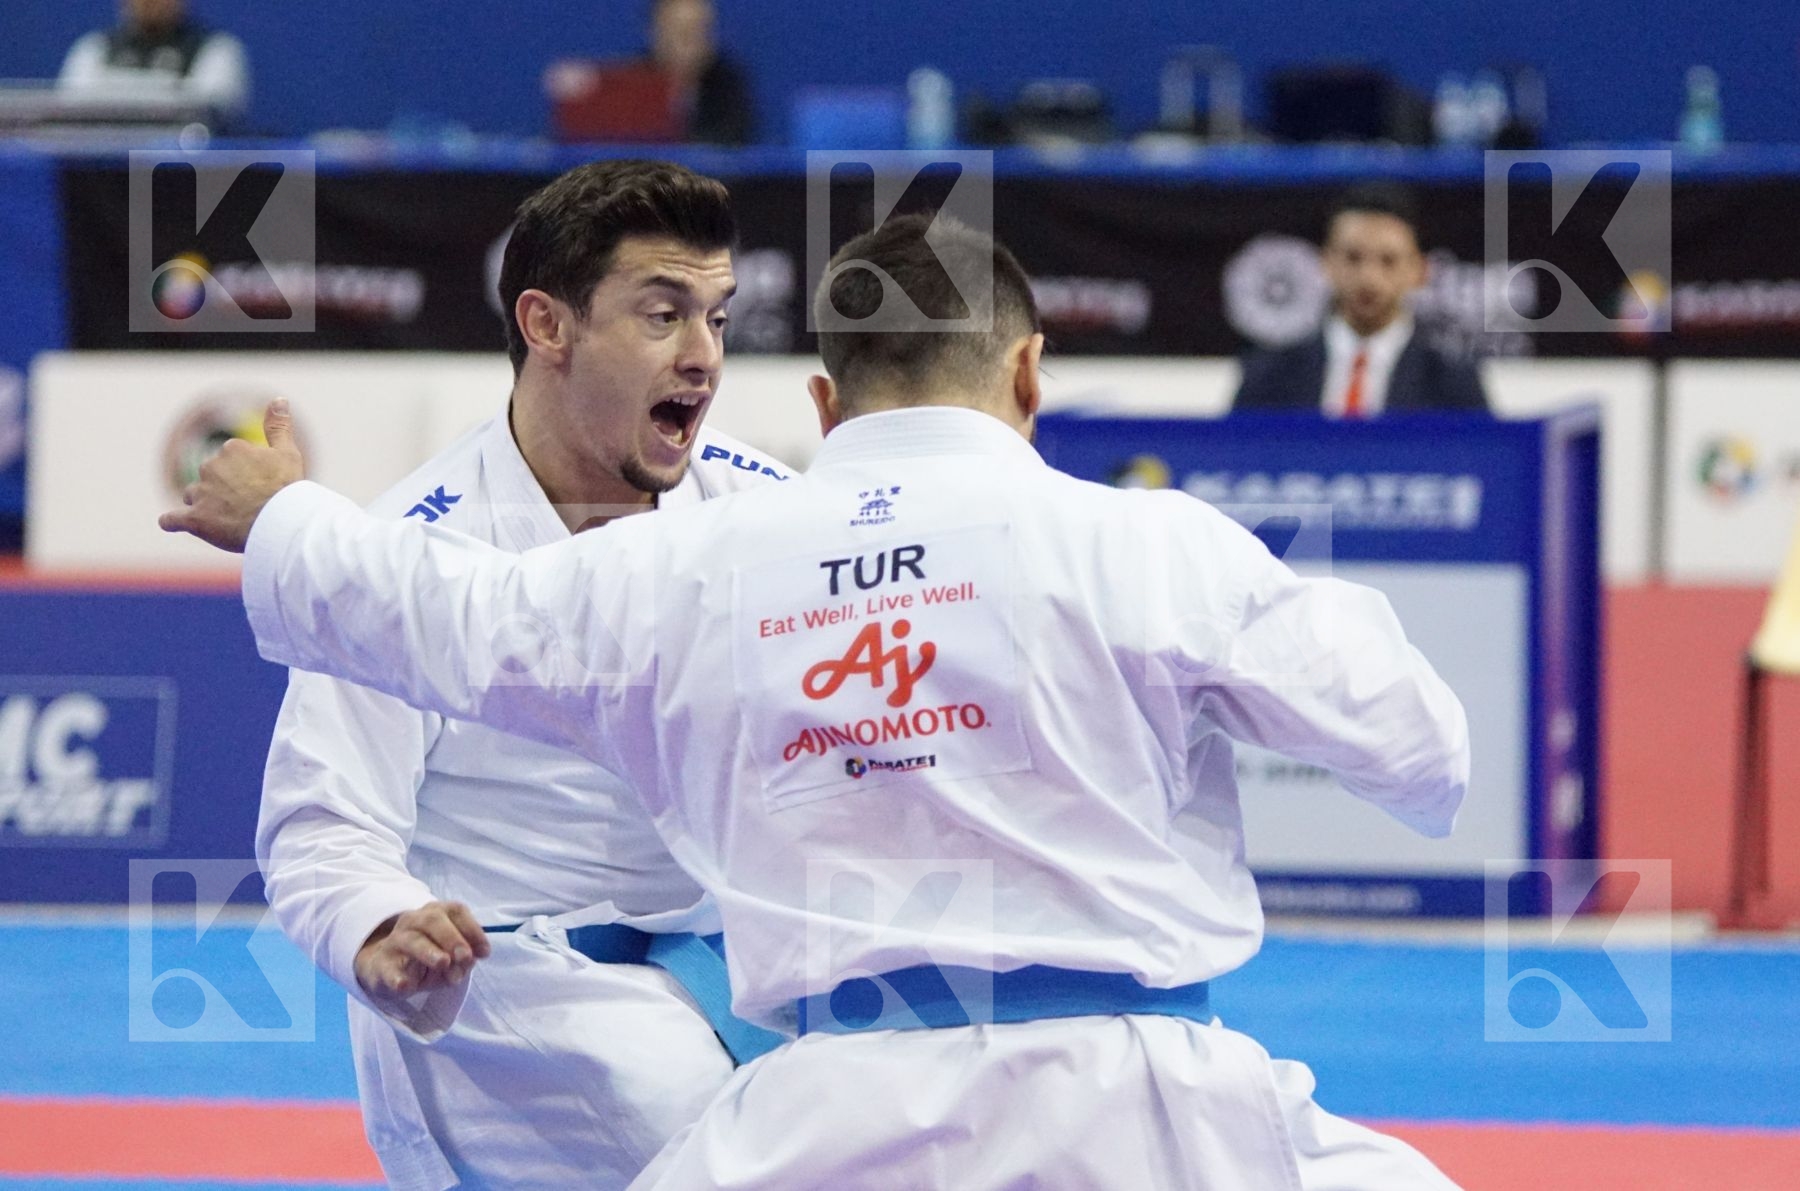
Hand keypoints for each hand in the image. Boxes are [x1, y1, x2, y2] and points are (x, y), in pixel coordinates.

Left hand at [158, 398, 304, 551]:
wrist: (280, 523)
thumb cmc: (287, 490)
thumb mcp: (288, 454)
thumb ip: (279, 426)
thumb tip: (279, 399)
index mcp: (232, 449)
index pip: (229, 460)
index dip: (243, 474)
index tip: (258, 487)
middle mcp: (210, 467)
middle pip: (208, 477)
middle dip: (220, 489)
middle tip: (245, 506)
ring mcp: (200, 493)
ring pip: (193, 496)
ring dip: (203, 506)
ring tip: (226, 521)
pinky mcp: (194, 519)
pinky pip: (172, 519)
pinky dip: (172, 522)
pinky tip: (173, 524)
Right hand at [353, 900, 491, 1001]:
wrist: (388, 970)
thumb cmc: (429, 957)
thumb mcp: (450, 956)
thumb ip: (463, 958)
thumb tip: (470, 961)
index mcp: (436, 913)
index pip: (455, 911)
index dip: (472, 929)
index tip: (484, 952)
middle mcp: (414, 922)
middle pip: (432, 920)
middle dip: (452, 938)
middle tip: (465, 958)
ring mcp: (395, 942)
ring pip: (411, 940)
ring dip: (429, 951)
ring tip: (444, 963)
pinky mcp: (381, 966)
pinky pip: (388, 970)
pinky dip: (397, 977)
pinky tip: (405, 985)